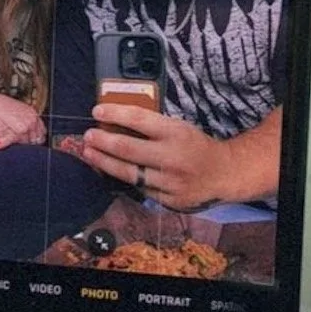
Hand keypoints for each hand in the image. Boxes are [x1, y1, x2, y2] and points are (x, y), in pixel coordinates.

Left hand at [81, 104, 281, 211]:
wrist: (223, 173)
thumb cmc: (196, 145)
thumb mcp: (179, 127)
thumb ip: (152, 126)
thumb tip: (115, 121)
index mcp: (176, 133)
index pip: (139, 119)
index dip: (115, 114)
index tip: (96, 111)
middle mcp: (171, 157)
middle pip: (127, 149)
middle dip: (102, 141)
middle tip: (87, 136)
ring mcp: (169, 181)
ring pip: (128, 173)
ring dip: (104, 162)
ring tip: (90, 153)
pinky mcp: (168, 200)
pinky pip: (139, 188)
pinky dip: (124, 179)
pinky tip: (111, 171)